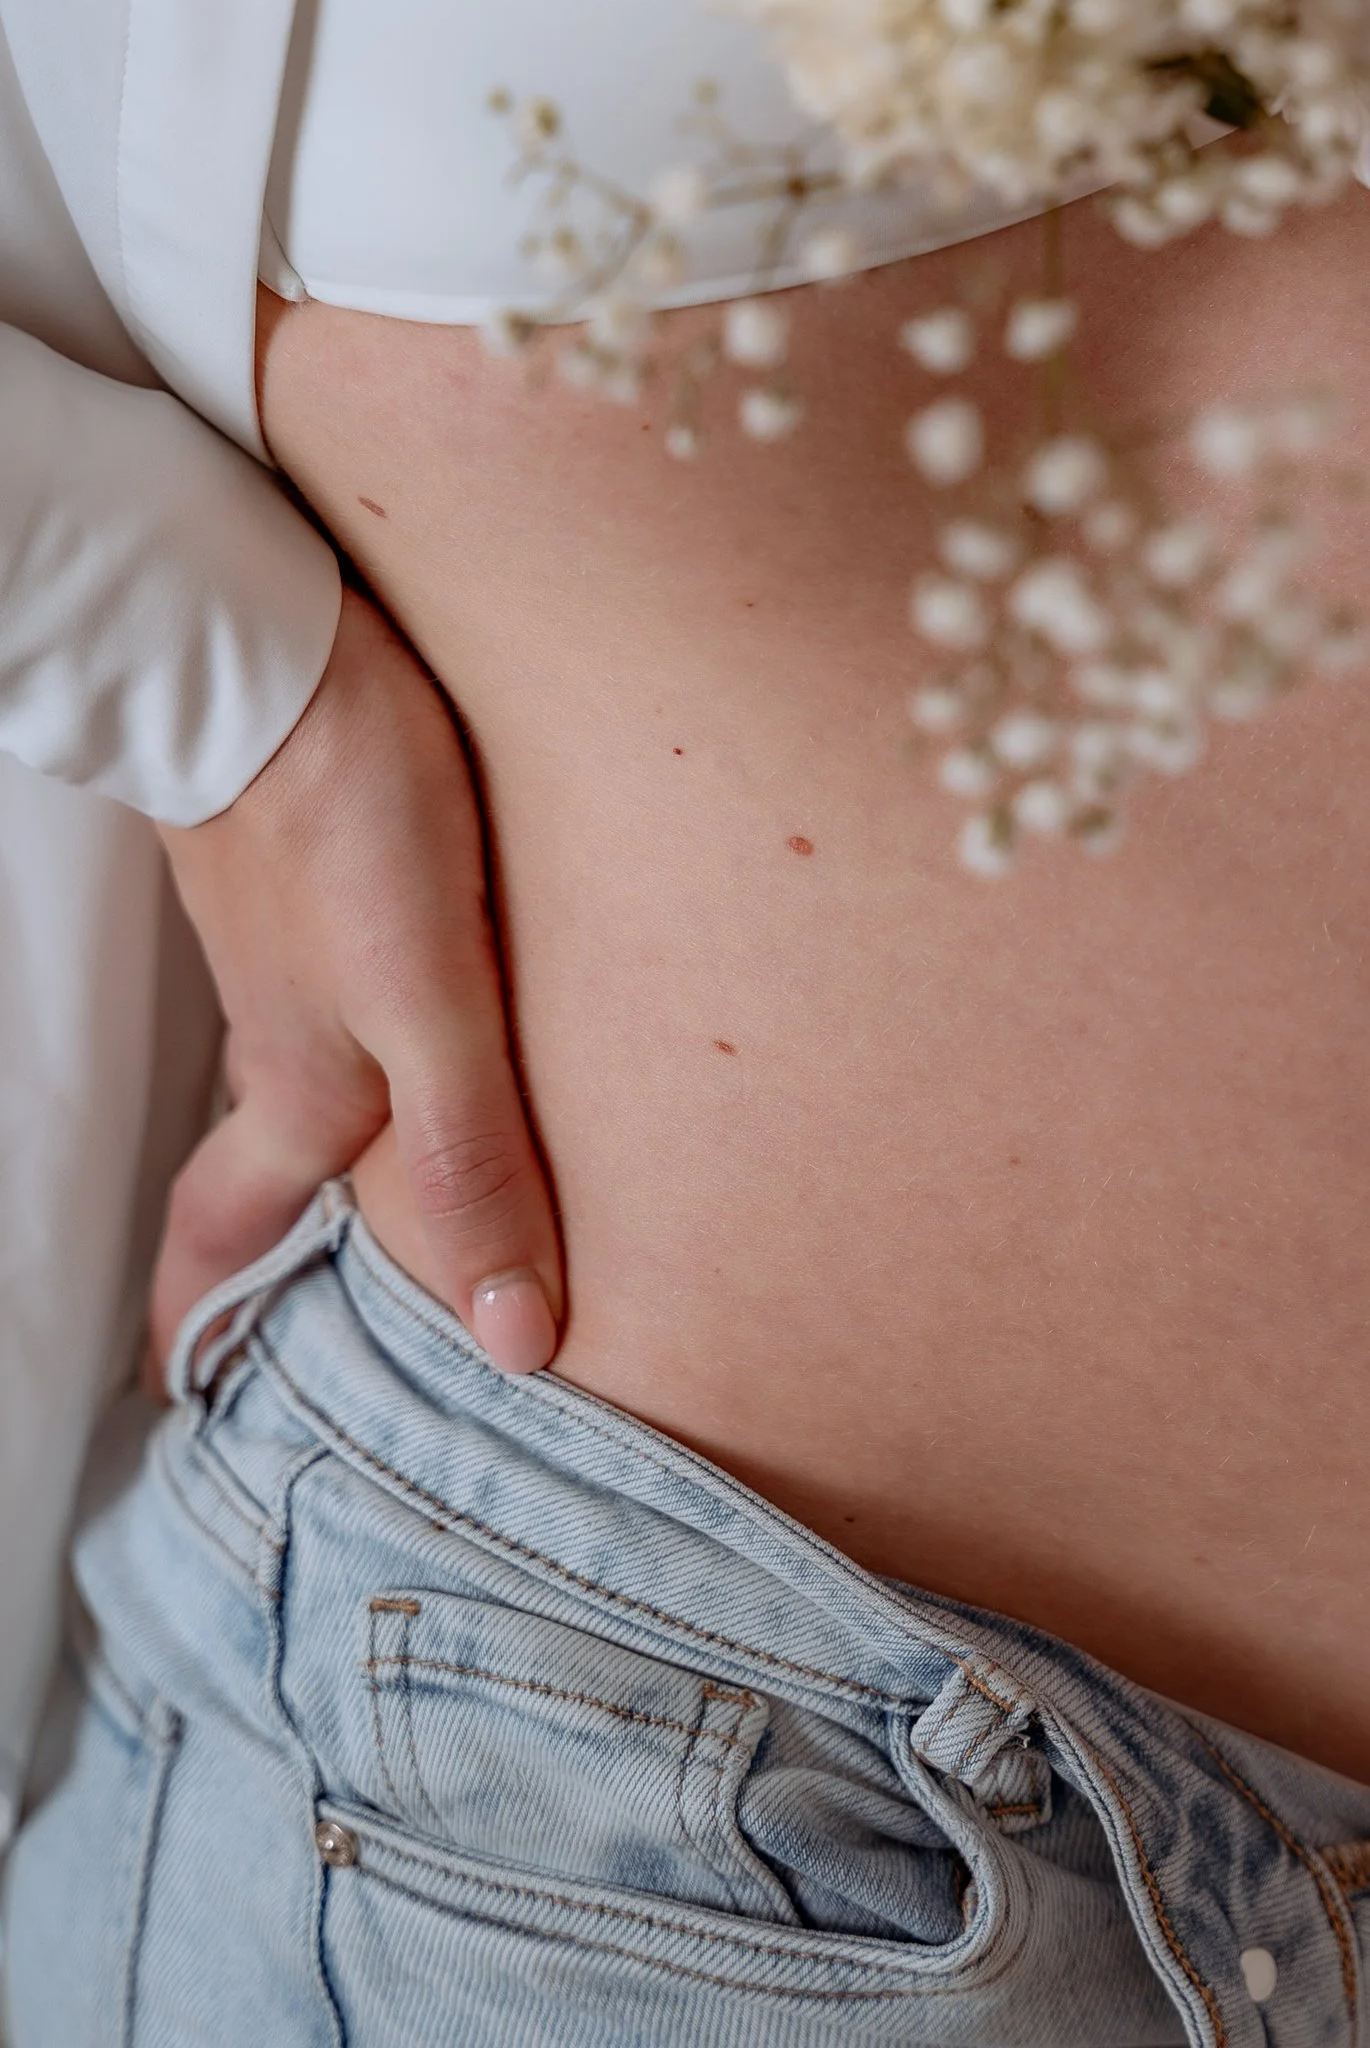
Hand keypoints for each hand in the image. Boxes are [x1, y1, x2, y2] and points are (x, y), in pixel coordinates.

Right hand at [150, 584, 565, 1384]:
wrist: (269, 647)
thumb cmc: (354, 820)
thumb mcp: (435, 1010)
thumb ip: (476, 1163)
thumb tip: (512, 1341)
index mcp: (304, 1090)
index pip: (226, 1239)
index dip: (198, 1324)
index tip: (180, 1399)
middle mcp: (279, 1033)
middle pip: (249, 1169)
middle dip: (243, 1255)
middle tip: (242, 1322)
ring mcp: (280, 949)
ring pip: (287, 1076)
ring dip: (303, 1148)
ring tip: (339, 1196)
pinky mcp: (304, 869)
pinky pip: (318, 988)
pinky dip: (336, 1038)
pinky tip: (377, 1017)